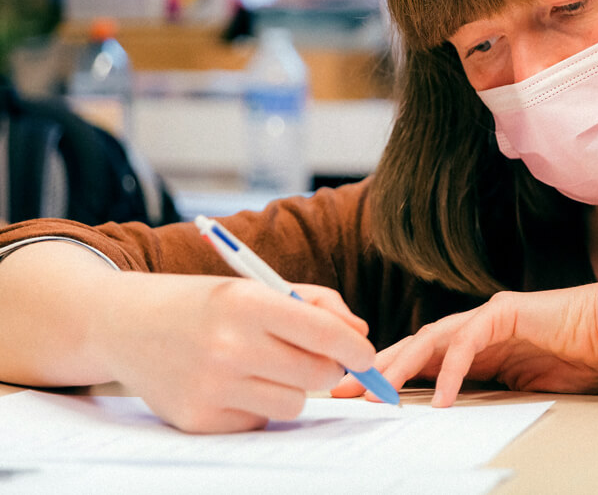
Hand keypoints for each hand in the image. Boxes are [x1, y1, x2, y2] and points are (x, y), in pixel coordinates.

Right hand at [91, 273, 377, 432]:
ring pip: (296, 403)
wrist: (123, 323)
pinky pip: (260, 420)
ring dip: (293, 388)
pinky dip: (258, 404)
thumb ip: (316, 304)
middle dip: (330, 368)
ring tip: (264, 367)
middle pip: (319, 375)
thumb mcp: (255, 285)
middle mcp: (228, 345)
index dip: (356, 349)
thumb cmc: (202, 303)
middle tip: (317, 359)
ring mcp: (211, 385)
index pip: (325, 333)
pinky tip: (232, 382)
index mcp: (246, 302)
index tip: (366, 355)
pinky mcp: (198, 418)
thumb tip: (360, 335)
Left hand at [331, 282, 597, 406]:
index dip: (388, 377)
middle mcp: (475, 325)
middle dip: (376, 370)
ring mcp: (488, 316)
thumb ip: (490, 391)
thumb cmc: (579, 355)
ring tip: (376, 393)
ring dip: (400, 366)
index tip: (358, 400)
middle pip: (414, 346)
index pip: (422, 359)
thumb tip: (454, 412)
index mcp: (477, 343)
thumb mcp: (524, 385)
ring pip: (430, 338)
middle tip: (341, 392)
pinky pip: (468, 344)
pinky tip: (439, 397)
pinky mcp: (504, 313)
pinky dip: (450, 371)